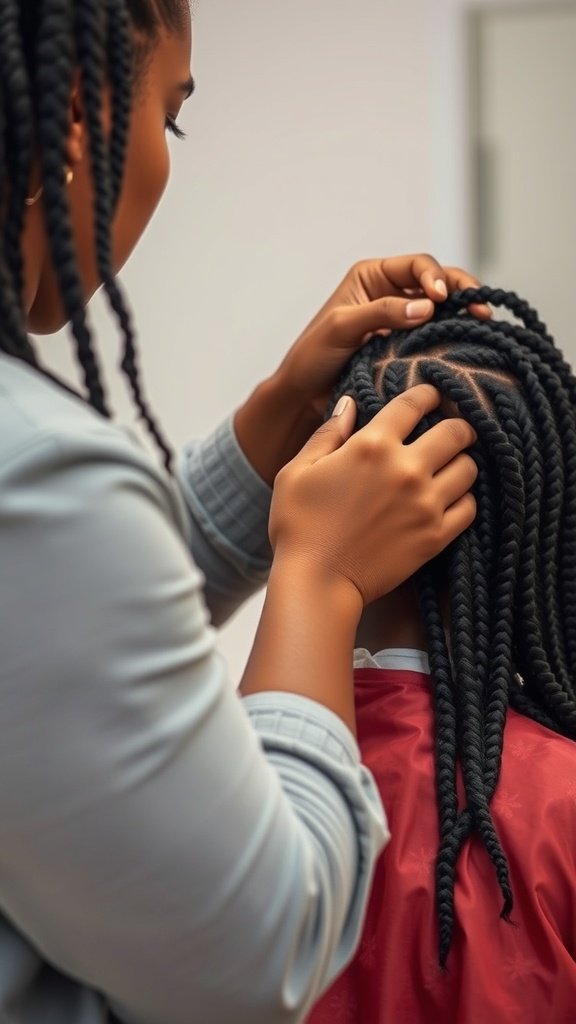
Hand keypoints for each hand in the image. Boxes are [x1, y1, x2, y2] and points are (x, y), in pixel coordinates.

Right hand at [269, 384, 476, 605]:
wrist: (317, 582)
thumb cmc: (298, 526)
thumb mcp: (297, 471)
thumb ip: (327, 434)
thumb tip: (350, 404)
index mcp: (372, 446)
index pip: (415, 403)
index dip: (427, 394)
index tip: (431, 396)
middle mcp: (406, 469)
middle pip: (456, 432)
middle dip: (456, 426)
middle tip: (451, 432)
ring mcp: (425, 504)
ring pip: (468, 468)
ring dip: (461, 463)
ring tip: (449, 467)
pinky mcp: (435, 536)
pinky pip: (469, 507)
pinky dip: (463, 500)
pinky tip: (448, 500)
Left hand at [275, 255, 490, 418]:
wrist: (304, 397)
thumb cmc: (313, 357)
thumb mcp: (342, 328)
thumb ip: (382, 313)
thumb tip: (428, 307)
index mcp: (372, 277)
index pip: (417, 266)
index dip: (435, 277)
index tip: (442, 299)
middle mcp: (392, 293)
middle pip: (439, 282)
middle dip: (462, 292)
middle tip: (482, 310)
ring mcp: (403, 321)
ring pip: (444, 310)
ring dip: (465, 315)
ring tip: (485, 325)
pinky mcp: (409, 347)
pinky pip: (438, 337)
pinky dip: (455, 338)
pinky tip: (470, 346)